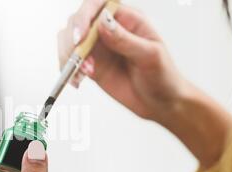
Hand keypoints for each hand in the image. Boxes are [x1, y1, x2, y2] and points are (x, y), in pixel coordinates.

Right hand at [58, 0, 188, 120]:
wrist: (162, 103)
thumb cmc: (163, 76)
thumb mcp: (150, 56)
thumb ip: (125, 40)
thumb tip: (103, 22)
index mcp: (127, 19)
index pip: (99, 5)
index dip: (85, 15)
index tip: (81, 35)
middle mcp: (109, 30)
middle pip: (78, 21)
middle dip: (72, 38)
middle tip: (78, 57)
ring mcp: (99, 48)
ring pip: (70, 40)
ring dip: (68, 55)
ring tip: (83, 72)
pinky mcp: (92, 66)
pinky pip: (71, 62)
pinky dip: (69, 70)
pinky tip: (77, 80)